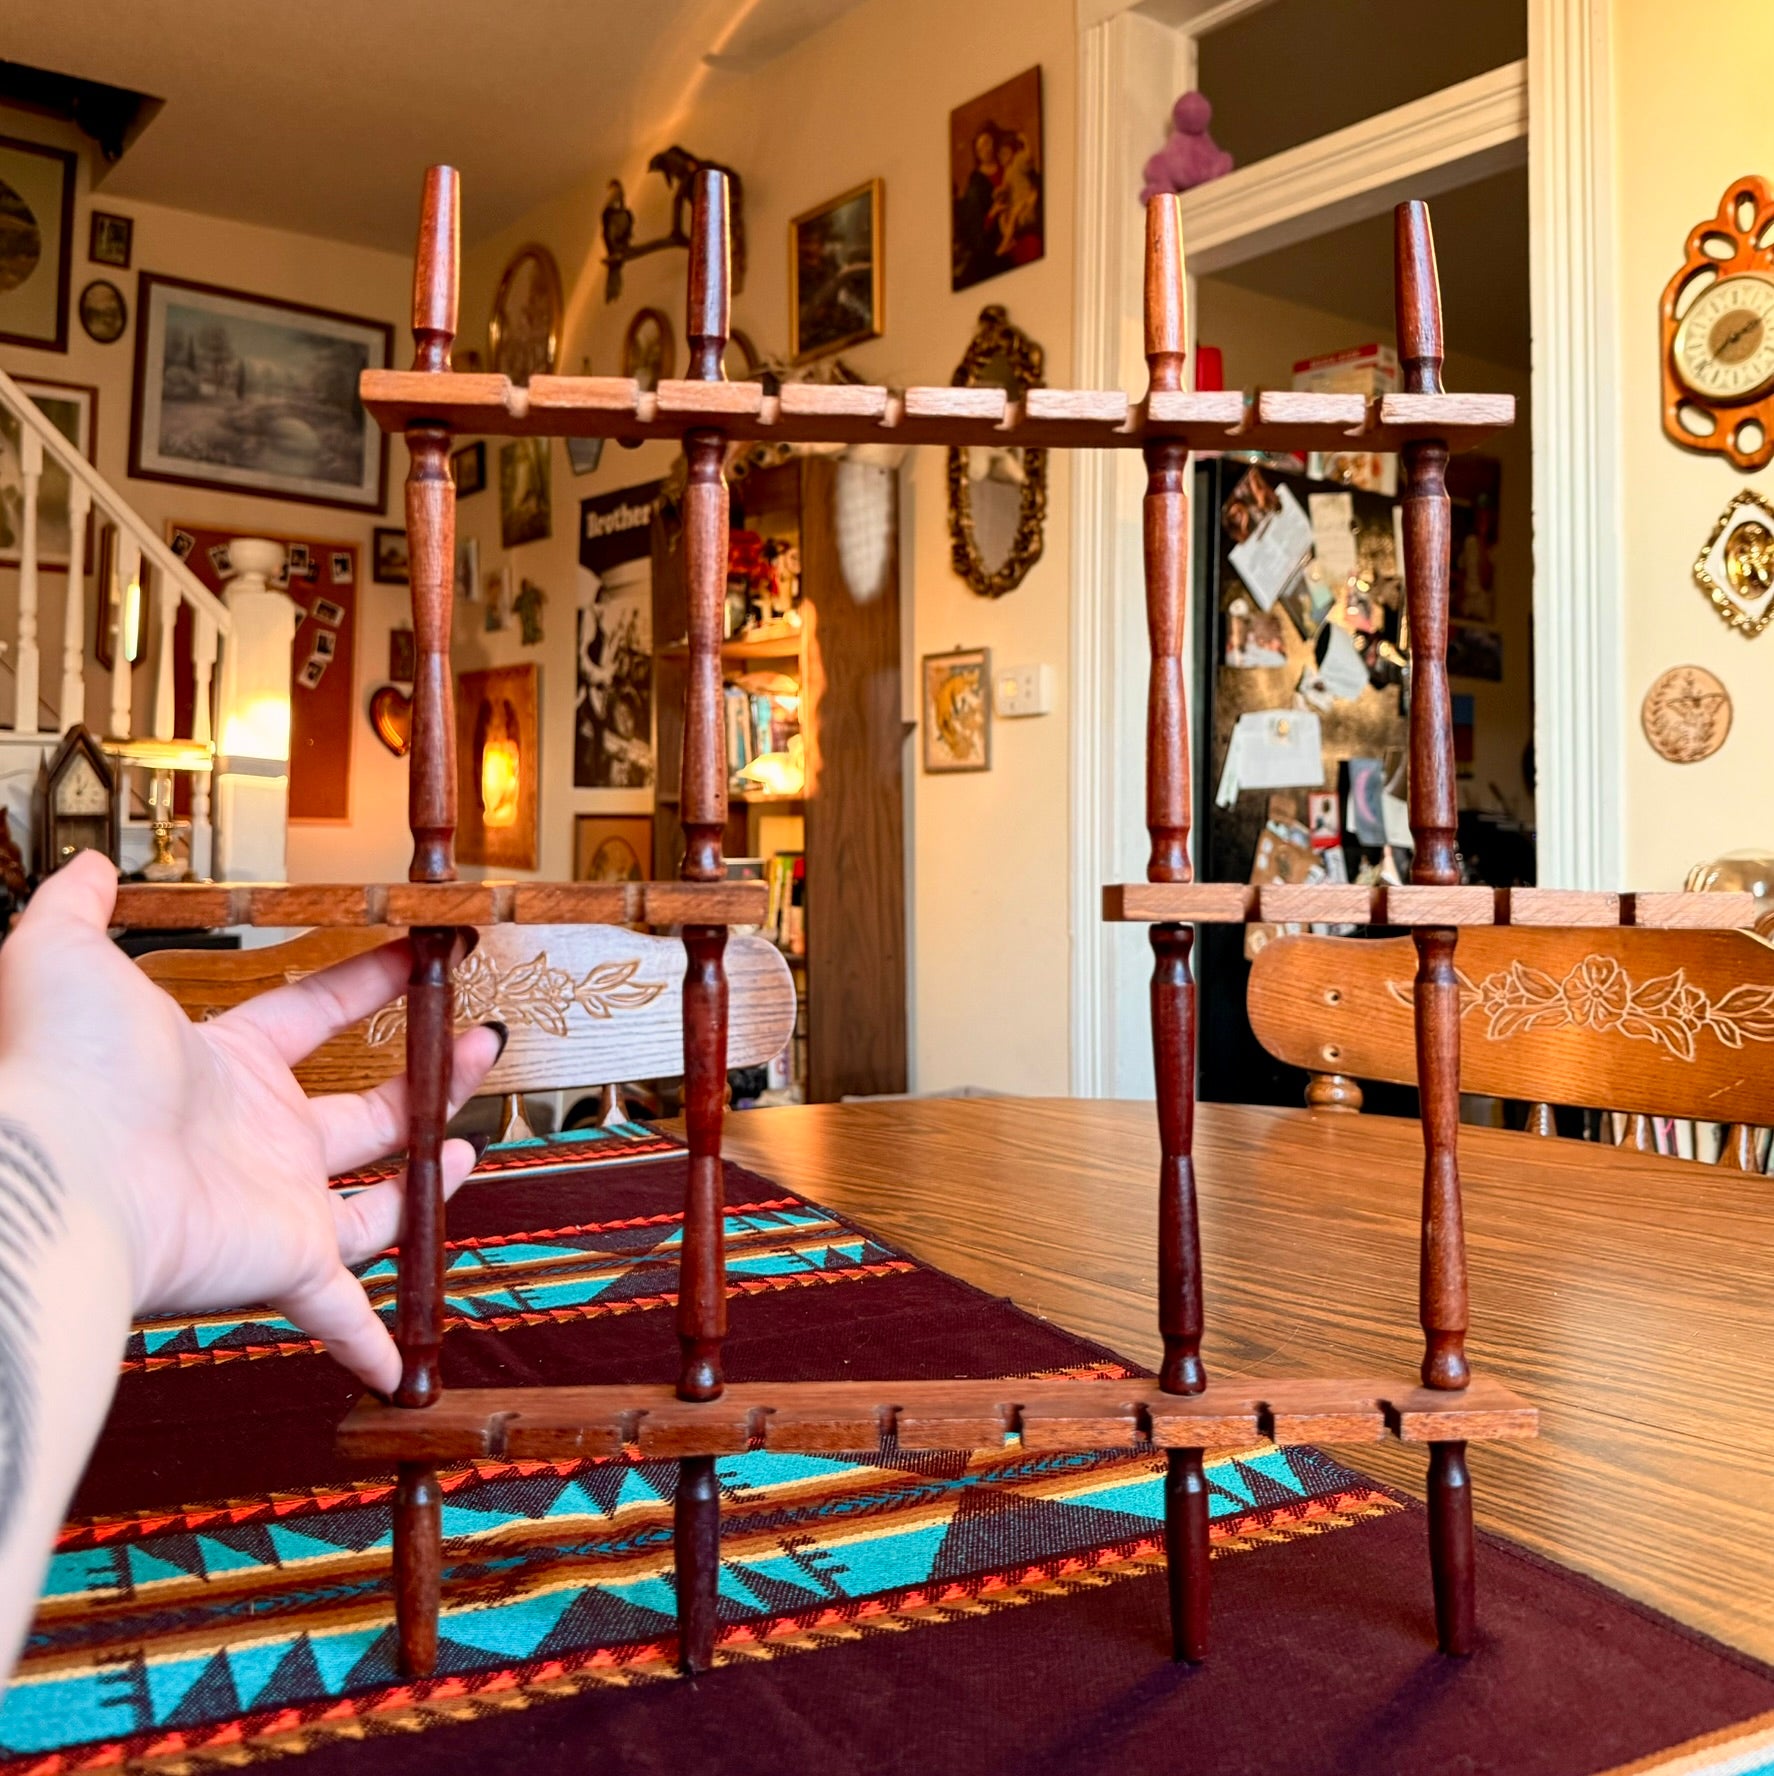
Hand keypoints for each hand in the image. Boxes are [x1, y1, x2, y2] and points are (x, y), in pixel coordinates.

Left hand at [0, 852, 502, 1392]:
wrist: (58, 1173)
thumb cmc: (62, 1068)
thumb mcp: (67, 957)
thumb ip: (80, 906)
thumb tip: (87, 866)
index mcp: (222, 1066)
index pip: (313, 1014)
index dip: (368, 984)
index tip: (419, 958)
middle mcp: (256, 1138)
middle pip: (365, 1109)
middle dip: (431, 1076)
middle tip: (483, 1043)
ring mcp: (274, 1204)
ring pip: (372, 1204)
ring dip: (426, 1185)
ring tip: (473, 1152)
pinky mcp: (283, 1262)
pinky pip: (340, 1312)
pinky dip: (373, 1342)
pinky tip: (402, 1366)